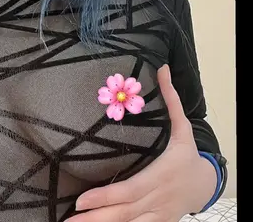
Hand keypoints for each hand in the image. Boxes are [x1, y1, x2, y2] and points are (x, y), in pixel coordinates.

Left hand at [69, 65, 216, 221]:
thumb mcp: (183, 126)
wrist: (206, 183)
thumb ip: (171, 98)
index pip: (129, 189)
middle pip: (124, 212)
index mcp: (161, 174)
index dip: (106, 197)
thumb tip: (163, 68)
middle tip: (70, 221)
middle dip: (96, 218)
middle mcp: (158, 197)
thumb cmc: (188, 153)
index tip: (81, 200)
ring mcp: (158, 214)